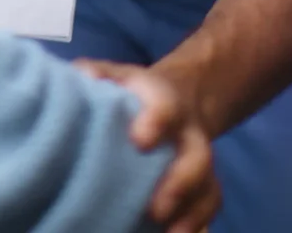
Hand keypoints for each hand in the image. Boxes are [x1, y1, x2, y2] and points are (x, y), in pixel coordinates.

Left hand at [75, 59, 220, 231]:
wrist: (175, 99)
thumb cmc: (130, 91)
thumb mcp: (113, 75)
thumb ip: (97, 74)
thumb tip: (82, 78)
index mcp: (161, 97)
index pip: (165, 104)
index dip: (157, 120)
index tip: (139, 141)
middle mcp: (186, 130)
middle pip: (197, 154)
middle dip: (180, 181)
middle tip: (155, 208)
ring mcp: (197, 159)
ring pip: (207, 185)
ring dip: (190, 211)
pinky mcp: (203, 184)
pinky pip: (209, 205)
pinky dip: (195, 223)